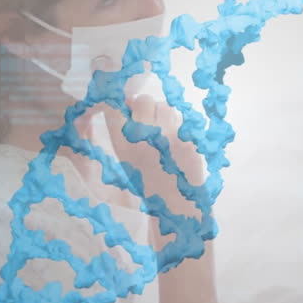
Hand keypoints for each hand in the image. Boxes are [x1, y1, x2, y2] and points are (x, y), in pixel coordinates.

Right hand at [96, 94, 204, 209]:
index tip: (126, 106)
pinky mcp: (187, 139)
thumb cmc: (146, 179)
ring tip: (162, 131)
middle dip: (144, 106)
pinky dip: (177, 126)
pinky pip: (181, 119)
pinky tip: (175, 140)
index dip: (121, 102)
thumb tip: (129, 100)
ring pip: (164, 106)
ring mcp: (167, 137)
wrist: (173, 203)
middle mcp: (142, 137)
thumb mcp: (125, 158)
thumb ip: (122, 130)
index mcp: (122, 144)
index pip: (115, 107)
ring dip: (162, 113)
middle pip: (142, 100)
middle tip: (147, 119)